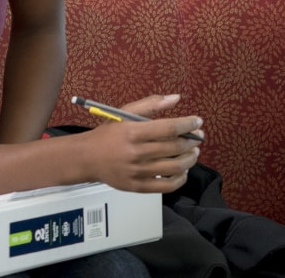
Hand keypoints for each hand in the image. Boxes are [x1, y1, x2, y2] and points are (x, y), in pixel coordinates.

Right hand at [82, 94, 202, 193]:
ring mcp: (138, 172)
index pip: (169, 128)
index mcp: (133, 132)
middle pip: (174, 148)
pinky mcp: (138, 186)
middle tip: (198, 137)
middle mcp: (136, 153)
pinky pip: (166, 186)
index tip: (198, 122)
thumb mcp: (124, 113)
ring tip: (193, 152)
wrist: (87, 158)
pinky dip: (180, 179)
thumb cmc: (108, 134)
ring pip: (174, 167)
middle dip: (192, 141)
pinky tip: (183, 170)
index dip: (188, 124)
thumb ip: (151, 104)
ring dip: (190, 159)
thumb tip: (176, 98)